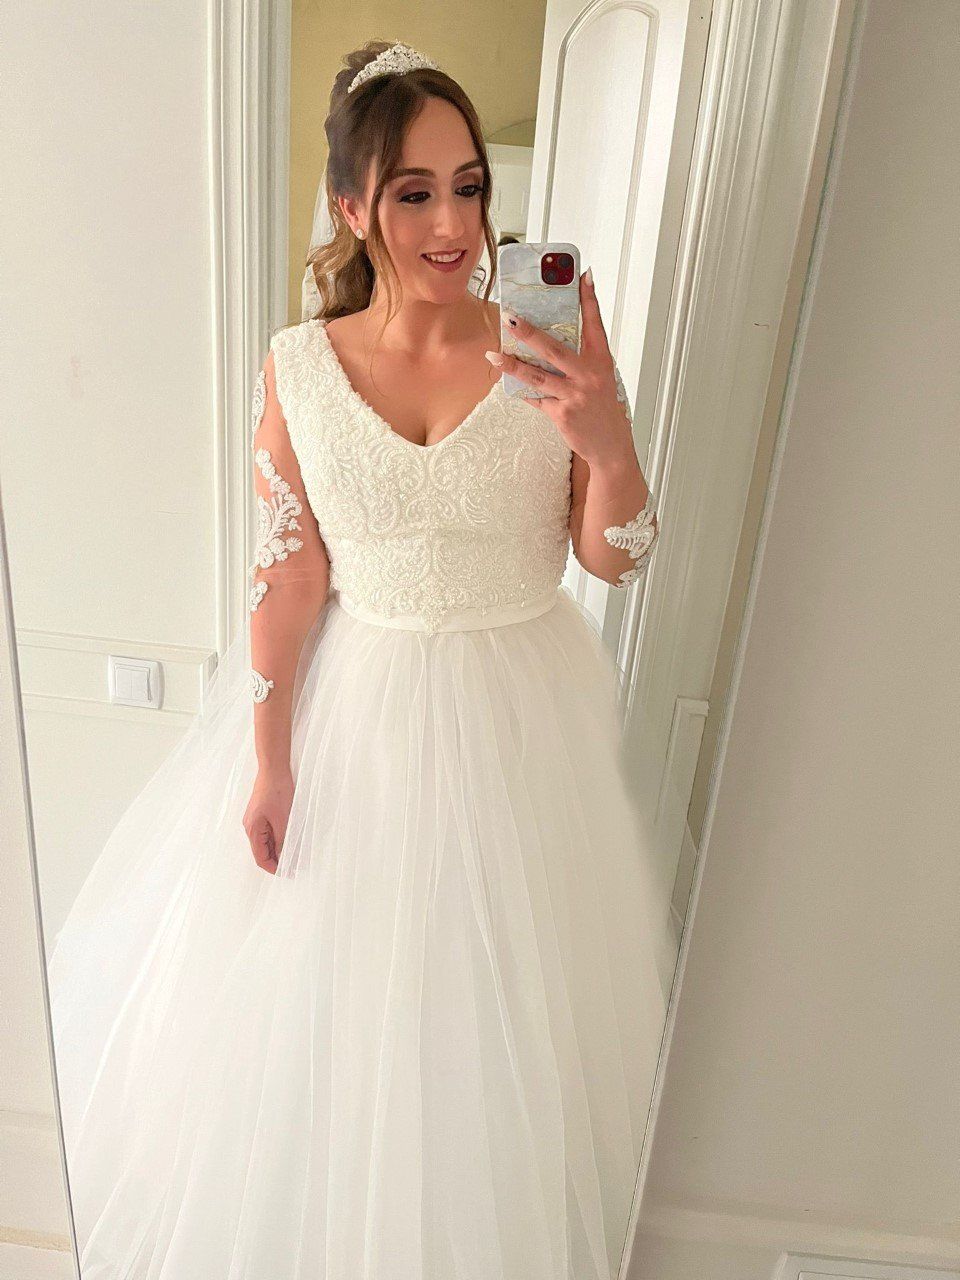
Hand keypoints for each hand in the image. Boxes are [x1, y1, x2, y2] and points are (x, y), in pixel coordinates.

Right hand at [243, 767, 294, 873]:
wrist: (273, 769)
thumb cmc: (277, 791)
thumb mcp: (283, 820)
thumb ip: (282, 841)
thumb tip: (283, 858)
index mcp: (253, 830)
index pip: (260, 858)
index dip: (273, 868)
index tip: (287, 873)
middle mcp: (250, 826)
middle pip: (261, 851)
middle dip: (276, 860)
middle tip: (293, 866)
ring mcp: (254, 820)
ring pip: (264, 842)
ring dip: (276, 850)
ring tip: (292, 854)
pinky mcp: (259, 814)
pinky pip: (266, 832)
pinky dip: (276, 839)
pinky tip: (287, 840)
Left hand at [486, 268, 636, 468]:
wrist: (610, 446)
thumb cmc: (603, 408)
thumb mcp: (600, 378)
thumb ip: (582, 358)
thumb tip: (553, 338)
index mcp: (601, 361)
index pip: (595, 323)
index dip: (589, 299)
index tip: (582, 275)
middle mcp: (589, 375)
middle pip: (554, 348)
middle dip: (530, 332)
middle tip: (510, 317)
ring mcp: (575, 395)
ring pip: (537, 376)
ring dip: (512, 364)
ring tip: (493, 354)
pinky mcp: (562, 414)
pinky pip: (536, 398)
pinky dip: (521, 391)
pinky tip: (507, 384)